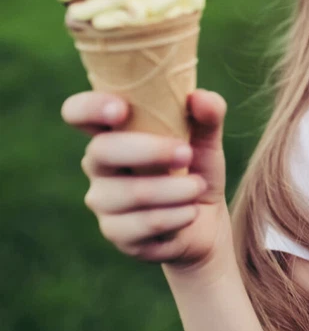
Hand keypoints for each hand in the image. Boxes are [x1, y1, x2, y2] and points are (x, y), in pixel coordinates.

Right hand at [61, 88, 232, 272]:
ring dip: (174, 189)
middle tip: (187, 153)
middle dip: (150, 150)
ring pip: (131, 192)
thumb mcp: (207, 138)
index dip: (90, 107)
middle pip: (102, 151)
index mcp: (114, 131)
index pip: (78, 112)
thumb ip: (208, 114)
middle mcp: (99, 164)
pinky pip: (144, 223)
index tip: (121, 110)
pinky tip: (192, 211)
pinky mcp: (116, 233)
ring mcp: (103, 200)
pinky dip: (177, 215)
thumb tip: (200, 97)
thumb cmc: (196, 166)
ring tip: (198, 186)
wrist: (205, 218)